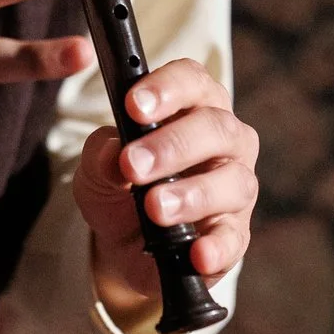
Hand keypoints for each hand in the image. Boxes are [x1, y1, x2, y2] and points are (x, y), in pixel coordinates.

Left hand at [73, 59, 255, 328]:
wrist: (125, 242)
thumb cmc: (120, 185)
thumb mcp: (97, 166)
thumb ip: (101, 154)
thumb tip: (114, 155)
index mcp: (193, 105)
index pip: (191, 80)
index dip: (166, 88)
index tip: (132, 105)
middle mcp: (225, 140)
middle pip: (214, 127)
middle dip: (171, 145)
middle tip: (133, 165)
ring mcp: (236, 187)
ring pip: (232, 181)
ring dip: (191, 193)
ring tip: (154, 207)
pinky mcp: (235, 234)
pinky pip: (233, 238)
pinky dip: (216, 246)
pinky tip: (196, 252)